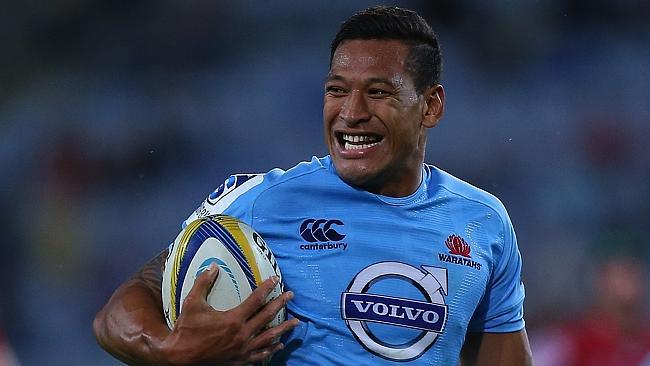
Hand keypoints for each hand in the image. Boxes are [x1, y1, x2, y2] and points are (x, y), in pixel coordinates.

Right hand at [156, 264, 298, 364]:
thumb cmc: (186, 330)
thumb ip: (203, 283)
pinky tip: (279, 345)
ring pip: (269, 338)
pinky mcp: (240, 361)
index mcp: (233, 319)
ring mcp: (243, 350)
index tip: (276, 279)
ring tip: (296, 322)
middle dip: (281, 304)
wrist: (180, 357)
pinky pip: (260, 354)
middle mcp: (242, 335)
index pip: (256, 300)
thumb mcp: (192, 303)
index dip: (267, 288)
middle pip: (267, 317)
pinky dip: (272, 349)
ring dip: (284, 329)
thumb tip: (213, 266)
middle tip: (291, 295)